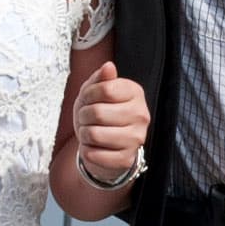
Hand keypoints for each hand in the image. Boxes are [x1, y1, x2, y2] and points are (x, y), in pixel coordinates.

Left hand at [70, 61, 149, 183]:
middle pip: (97, 112)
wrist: (106, 144)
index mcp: (135, 93)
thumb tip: (109, 66)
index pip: (105, 89)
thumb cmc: (101, 113)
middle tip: (86, 118)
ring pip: (94, 134)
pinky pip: (94, 155)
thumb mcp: (96, 91)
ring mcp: (136, 139)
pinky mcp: (127, 159)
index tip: (88, 99)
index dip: (88, 94)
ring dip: (84, 134)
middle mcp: (141, 115)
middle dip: (83, 116)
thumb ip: (102, 77)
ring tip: (89, 132)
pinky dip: (86, 151)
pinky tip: (94, 147)